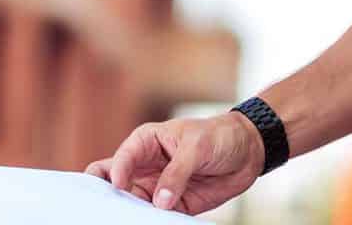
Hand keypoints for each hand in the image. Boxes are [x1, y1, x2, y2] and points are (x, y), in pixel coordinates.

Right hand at [84, 111, 264, 213]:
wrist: (248, 151)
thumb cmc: (221, 136)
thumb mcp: (199, 145)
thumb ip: (178, 172)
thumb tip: (159, 202)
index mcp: (147, 142)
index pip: (119, 159)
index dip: (115, 173)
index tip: (119, 186)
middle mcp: (145, 167)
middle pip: (112, 185)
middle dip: (105, 198)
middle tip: (103, 212)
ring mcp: (155, 188)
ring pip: (129, 206)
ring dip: (126, 216)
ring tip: (128, 222)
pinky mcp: (170, 207)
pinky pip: (152, 219)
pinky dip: (147, 224)